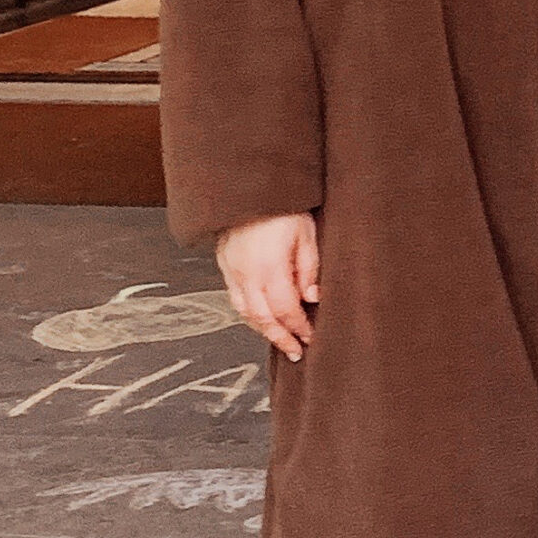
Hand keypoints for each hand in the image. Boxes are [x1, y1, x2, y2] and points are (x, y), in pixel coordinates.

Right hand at [217, 212, 319, 362]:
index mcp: (269, 268)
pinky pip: (234, 298)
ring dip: (264, 330)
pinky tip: (260, 319)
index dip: (299, 328)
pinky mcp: (224, 264)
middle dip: (281, 338)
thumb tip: (313, 299)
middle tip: (296, 352)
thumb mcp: (306, 234)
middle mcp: (246, 274)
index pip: (285, 310)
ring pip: (245, 312)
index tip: (312, 337)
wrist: (248, 185)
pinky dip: (249, 314)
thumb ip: (309, 269)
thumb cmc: (283, 206)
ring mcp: (232, 270)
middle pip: (263, 318)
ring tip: (280, 341)